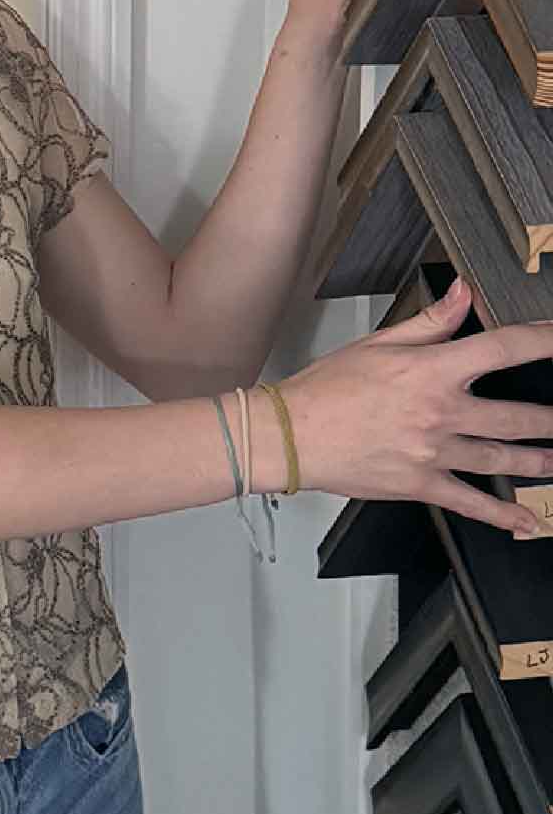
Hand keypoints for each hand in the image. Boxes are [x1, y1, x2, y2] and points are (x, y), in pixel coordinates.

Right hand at [278, 277, 552, 533]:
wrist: (288, 436)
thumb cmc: (324, 391)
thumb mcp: (376, 344)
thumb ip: (429, 322)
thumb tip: (462, 293)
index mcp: (430, 372)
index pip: (502, 349)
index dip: (542, 341)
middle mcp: (438, 413)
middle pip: (516, 417)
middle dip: (552, 420)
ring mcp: (432, 453)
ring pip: (502, 459)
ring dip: (539, 462)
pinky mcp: (419, 485)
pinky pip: (470, 502)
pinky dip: (502, 514)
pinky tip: (525, 519)